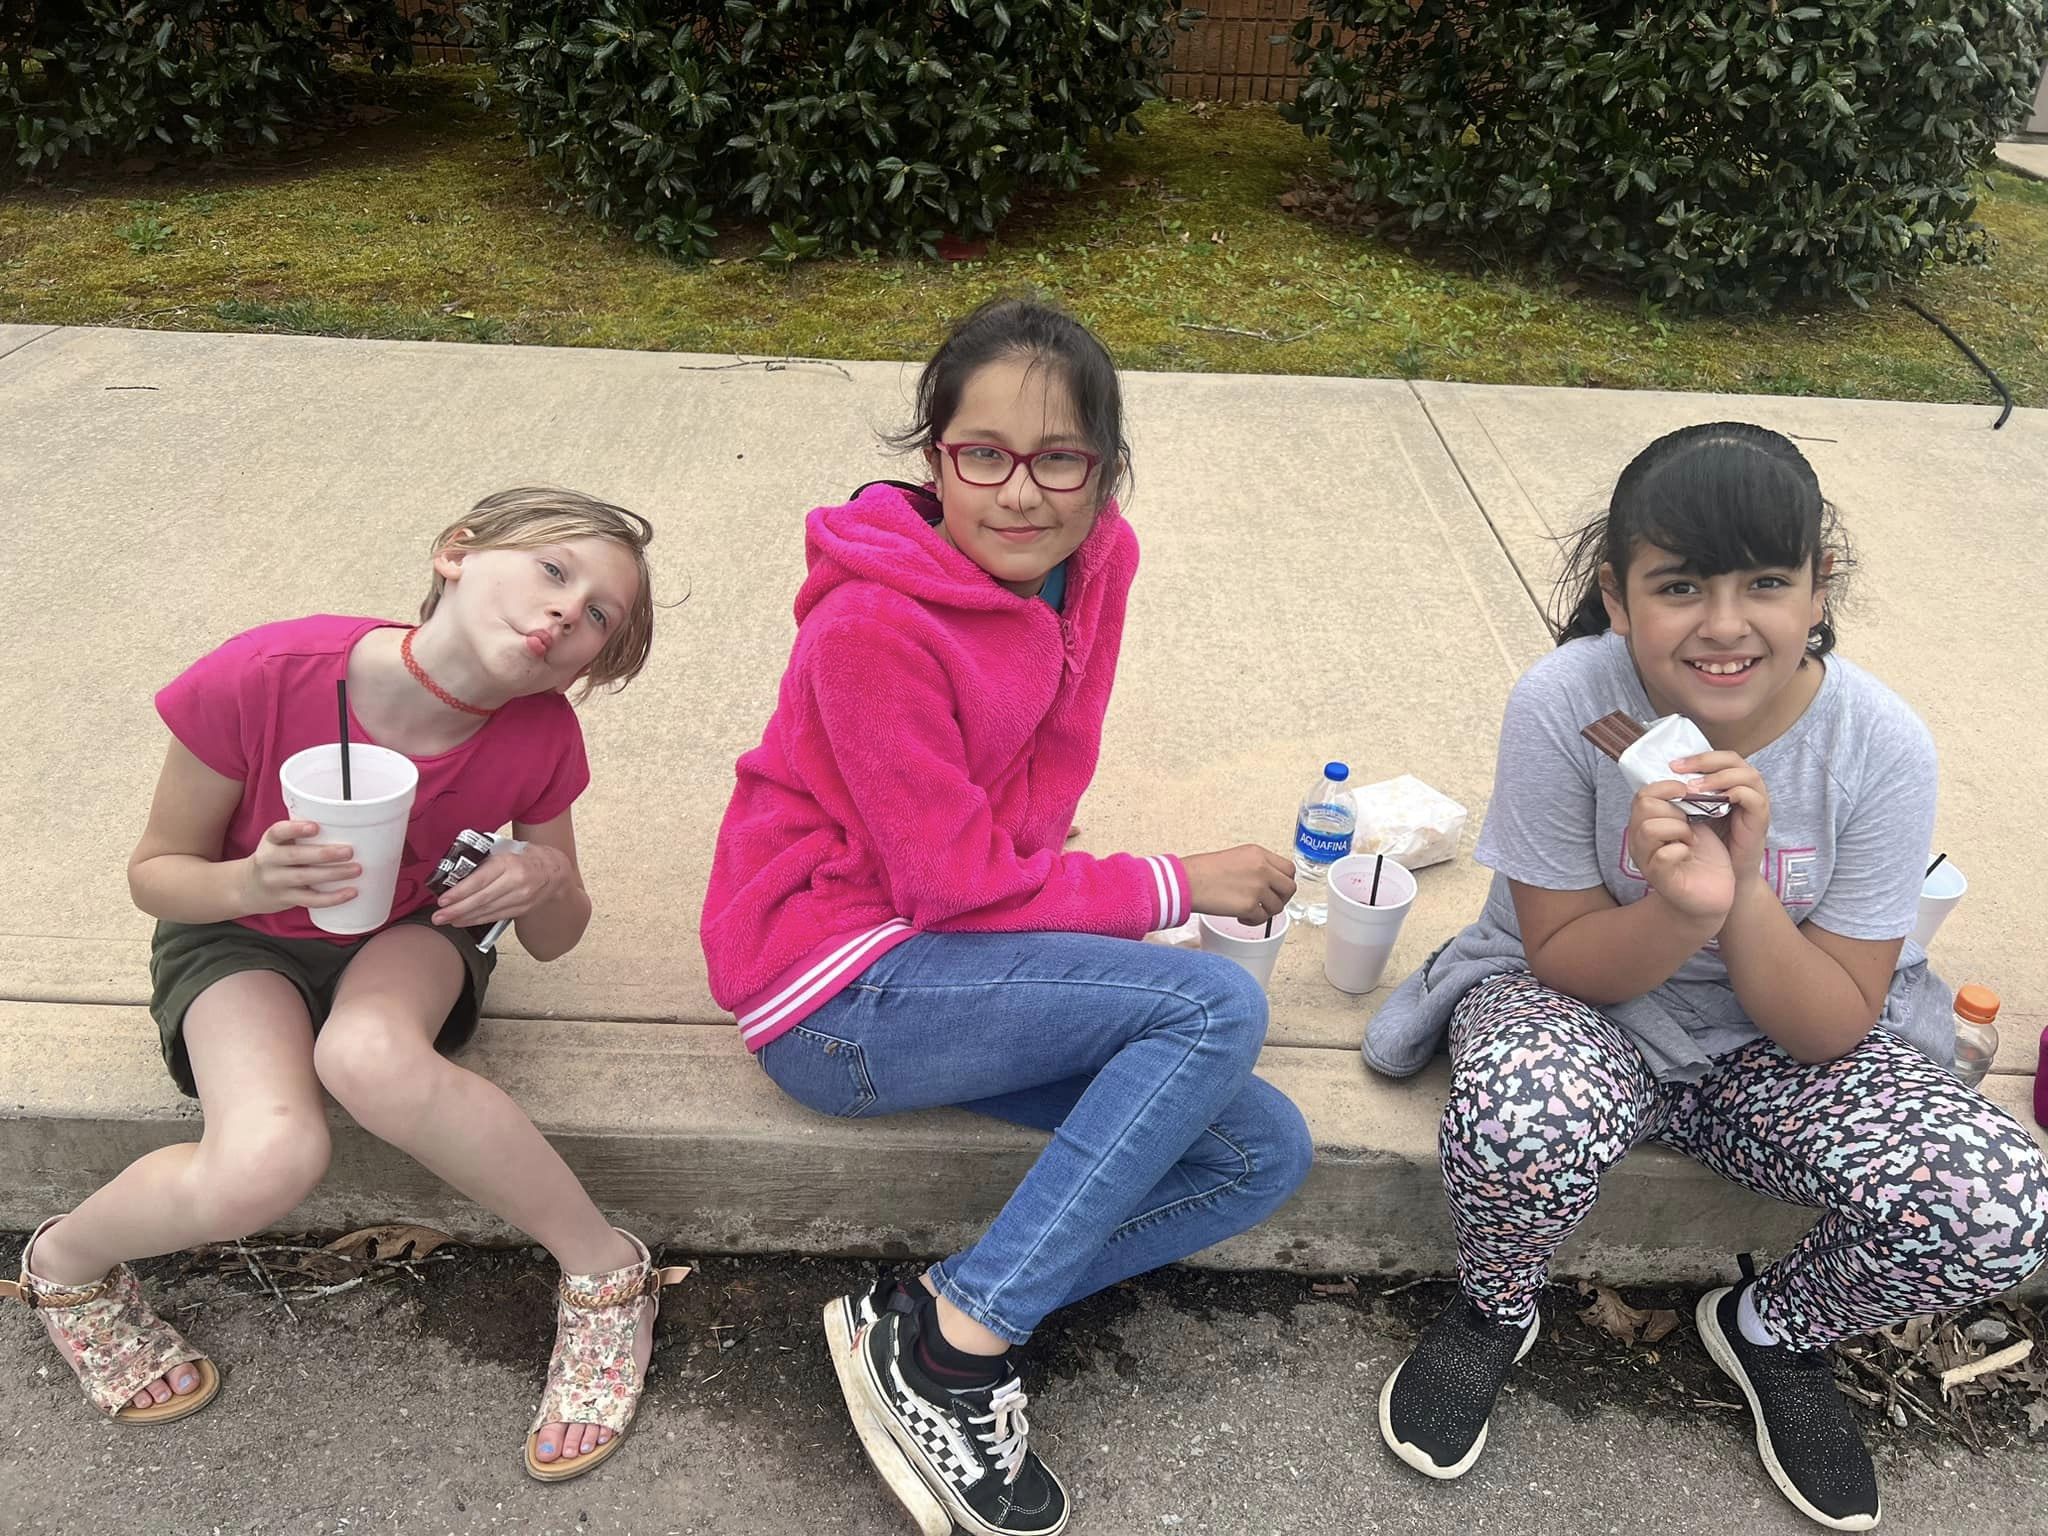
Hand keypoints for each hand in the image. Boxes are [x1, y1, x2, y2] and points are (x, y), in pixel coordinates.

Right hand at [240, 820, 358, 914]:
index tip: (315, 827)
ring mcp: (276, 881)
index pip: (278, 832)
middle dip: (324, 854)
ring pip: (305, 878)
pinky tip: (350, 892)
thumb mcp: (278, 843)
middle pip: (295, 856)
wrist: (247, 888)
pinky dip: (332, 898)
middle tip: (349, 851)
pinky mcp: (286, 899)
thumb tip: (344, 825)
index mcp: (270, 842)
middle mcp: (269, 860)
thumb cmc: (275, 859)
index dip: (295, 828)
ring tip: (356, 869)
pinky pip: (311, 900)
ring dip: (333, 874)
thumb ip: (299, 835)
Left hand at [433, 842, 574, 927]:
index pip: (480, 880)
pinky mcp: (522, 909)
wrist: (555, 870)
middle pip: (482, 899)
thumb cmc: (525, 856)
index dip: (460, 892)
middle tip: (438, 917)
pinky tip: (463, 922)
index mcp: (509, 863)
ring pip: (488, 911)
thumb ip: (484, 860)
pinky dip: (477, 920)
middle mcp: (516, 882)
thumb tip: (455, 872)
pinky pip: (496, 916)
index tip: (443, 900)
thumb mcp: (505, 850)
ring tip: (446, 921)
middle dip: (457, 910)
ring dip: (464, 917)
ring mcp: (521, 898)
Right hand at [1183, 844, 1295, 924]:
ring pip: (1277, 906)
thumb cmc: (1203, 871)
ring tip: (1250, 911)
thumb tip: (1270, 882)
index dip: (1284, 882)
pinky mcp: (1249, 906)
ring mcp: (1258, 887)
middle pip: (1289, 888)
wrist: (1188, 882)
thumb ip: (1257, 866)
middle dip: (1281, 899)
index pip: (1288, 869)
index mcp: (1259, 854)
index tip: (1277, 889)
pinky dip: (1253, 922)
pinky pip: (1262, 919)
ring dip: (1265, 912)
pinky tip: (1241, 918)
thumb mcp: (1236, 857)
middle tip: (1268, 903)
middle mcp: (1262, 869)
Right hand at [1626, 783, 1735, 924]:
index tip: (1689, 792)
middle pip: (1644, 806)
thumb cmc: (1703, 857)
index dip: (1668, 787)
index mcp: (1646, 824)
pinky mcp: (1661, 879)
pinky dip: (1681, 850)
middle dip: (1676, 809)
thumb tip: (1692, 776)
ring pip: (1650, 828)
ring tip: (1692, 840)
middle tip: (1692, 823)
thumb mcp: (1694, 823)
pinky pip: (1664, 856)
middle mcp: (1640, 841)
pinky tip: (1690, 854)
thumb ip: (1686, 803)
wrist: (1713, 894)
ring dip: (1679, 829)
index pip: (1644, 793)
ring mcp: (1648, 860)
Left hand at [1672, 750, 1770, 881]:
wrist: (1728, 871)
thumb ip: (1687, 794)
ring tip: (1693, 788)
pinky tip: (1715, 801)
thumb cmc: (1711, 840)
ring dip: (1718, 778)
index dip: (1698, 757)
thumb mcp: (1695, 812)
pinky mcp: (1761, 818)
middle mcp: (1747, 787)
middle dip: (1705, 761)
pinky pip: (1753, 798)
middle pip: (1733, 759)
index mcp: (1730, 782)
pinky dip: (1734, 794)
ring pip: (1746, 775)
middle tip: (1680, 769)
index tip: (1673, 765)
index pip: (1718, 757)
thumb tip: (1661, 779)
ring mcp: (1756, 801)